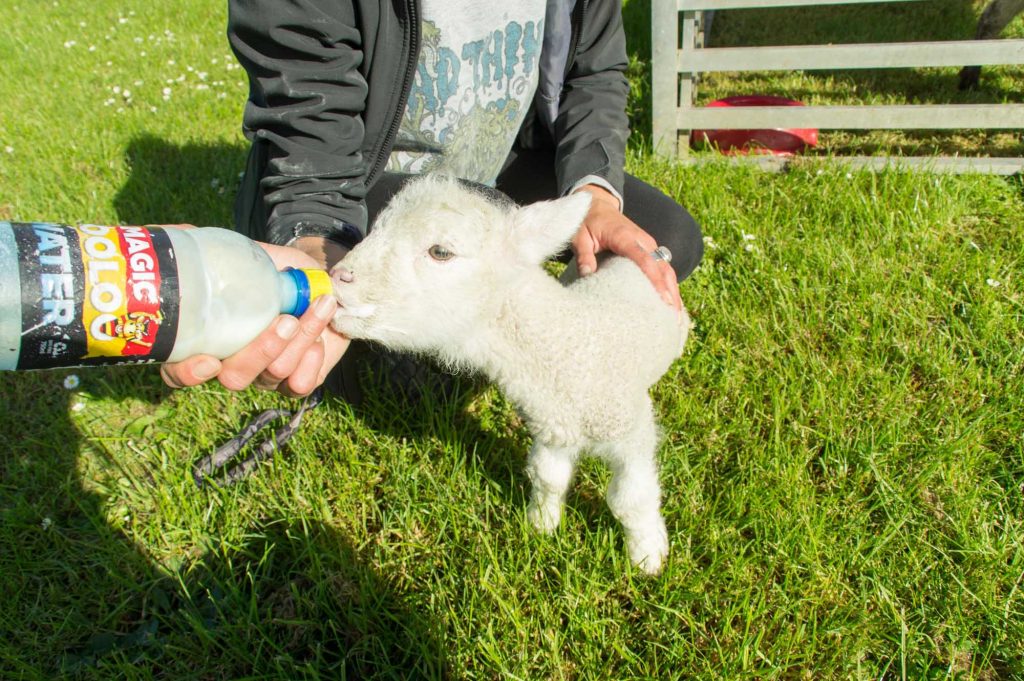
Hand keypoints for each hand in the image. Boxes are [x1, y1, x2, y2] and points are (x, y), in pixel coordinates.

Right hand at [160, 236, 348, 396]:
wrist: (320, 280)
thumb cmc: (276, 270)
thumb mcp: (249, 257)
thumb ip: (221, 253)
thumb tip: (181, 232)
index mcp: (209, 338)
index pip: (179, 372)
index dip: (188, 374)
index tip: (209, 361)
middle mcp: (233, 363)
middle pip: (236, 378)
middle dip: (263, 350)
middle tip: (287, 320)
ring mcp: (265, 376)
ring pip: (275, 373)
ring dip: (301, 339)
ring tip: (320, 305)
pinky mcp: (297, 381)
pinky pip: (301, 384)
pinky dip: (314, 359)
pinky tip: (321, 335)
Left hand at [571, 185, 682, 310]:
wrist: (598, 204)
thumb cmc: (588, 222)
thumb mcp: (579, 236)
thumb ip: (583, 255)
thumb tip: (587, 275)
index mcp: (625, 237)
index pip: (645, 261)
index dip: (655, 281)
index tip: (663, 299)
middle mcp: (643, 241)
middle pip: (663, 267)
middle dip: (670, 291)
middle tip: (674, 317)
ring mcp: (648, 245)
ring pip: (667, 269)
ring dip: (673, 290)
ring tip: (676, 316)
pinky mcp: (649, 250)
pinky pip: (663, 268)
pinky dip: (668, 284)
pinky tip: (670, 303)